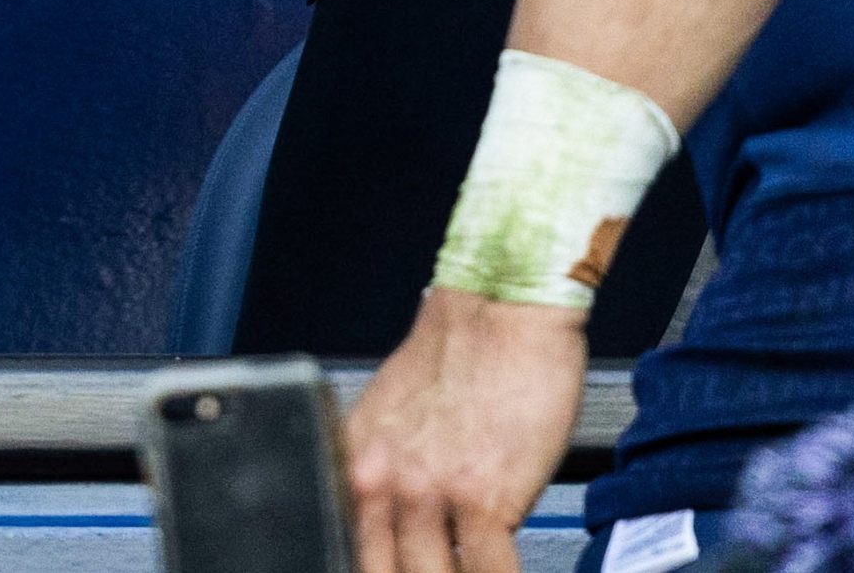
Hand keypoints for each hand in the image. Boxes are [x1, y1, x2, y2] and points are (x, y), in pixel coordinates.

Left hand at [346, 290, 585, 572]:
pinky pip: (487, 570)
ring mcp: (429, 495)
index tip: (392, 566)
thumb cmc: (463, 349)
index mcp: (354, 462)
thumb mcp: (393, 413)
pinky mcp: (482, 499)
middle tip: (431, 568)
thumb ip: (385, 472)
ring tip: (468, 570)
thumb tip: (395, 525)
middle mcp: (382, 482)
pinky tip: (497, 570)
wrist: (505, 306)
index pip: (349, 548)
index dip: (375, 566)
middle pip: (386, 571)